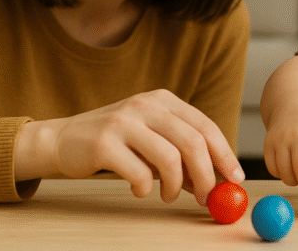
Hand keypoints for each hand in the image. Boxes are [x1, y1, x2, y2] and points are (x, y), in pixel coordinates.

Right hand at [15, 89, 243, 205]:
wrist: (63, 140)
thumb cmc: (116, 144)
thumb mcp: (152, 141)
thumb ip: (182, 156)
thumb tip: (218, 182)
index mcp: (163, 101)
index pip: (205, 126)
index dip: (224, 154)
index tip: (234, 179)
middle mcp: (146, 105)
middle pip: (192, 142)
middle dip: (206, 175)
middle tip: (206, 197)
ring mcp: (124, 121)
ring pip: (169, 158)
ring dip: (175, 186)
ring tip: (167, 195)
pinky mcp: (104, 143)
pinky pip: (139, 173)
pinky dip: (146, 188)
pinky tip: (140, 189)